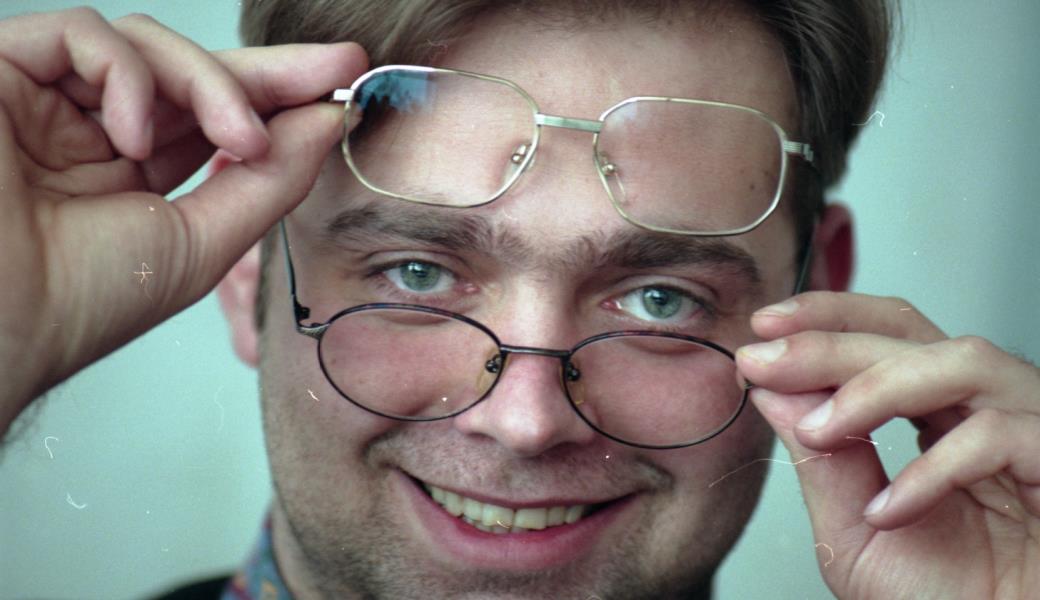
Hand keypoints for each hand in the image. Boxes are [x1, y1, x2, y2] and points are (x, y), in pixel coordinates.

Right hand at [0, 8, 367, 431]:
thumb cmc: (83, 301)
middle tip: (336, 67)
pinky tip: (135, 135)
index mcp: (131, 175)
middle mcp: (91, 132)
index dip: (277, 95)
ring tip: (238, 138)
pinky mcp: (3, 72)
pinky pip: (83, 35)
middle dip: (270, 71)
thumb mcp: (203, 239)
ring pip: (149, 46)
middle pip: (192, 75)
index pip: (212, 119)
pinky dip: (126, 76)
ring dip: (211, 85)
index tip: (344, 82)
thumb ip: (267, 179)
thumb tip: (326, 121)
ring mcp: (48, 102)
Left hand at [737, 291, 1039, 598]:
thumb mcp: (855, 530)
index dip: (827, 320)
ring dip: (875, 387)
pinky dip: (932, 469)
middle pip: (913, 336)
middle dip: (828, 344)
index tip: (763, 328)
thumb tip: (771, 390)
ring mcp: (1033, 430)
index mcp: (942, 414)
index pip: (888, 334)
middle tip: (764, 360)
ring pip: (962, 360)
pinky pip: (1000, 436)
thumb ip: (820, 461)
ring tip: (817, 430)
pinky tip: (886, 509)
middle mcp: (988, 408)